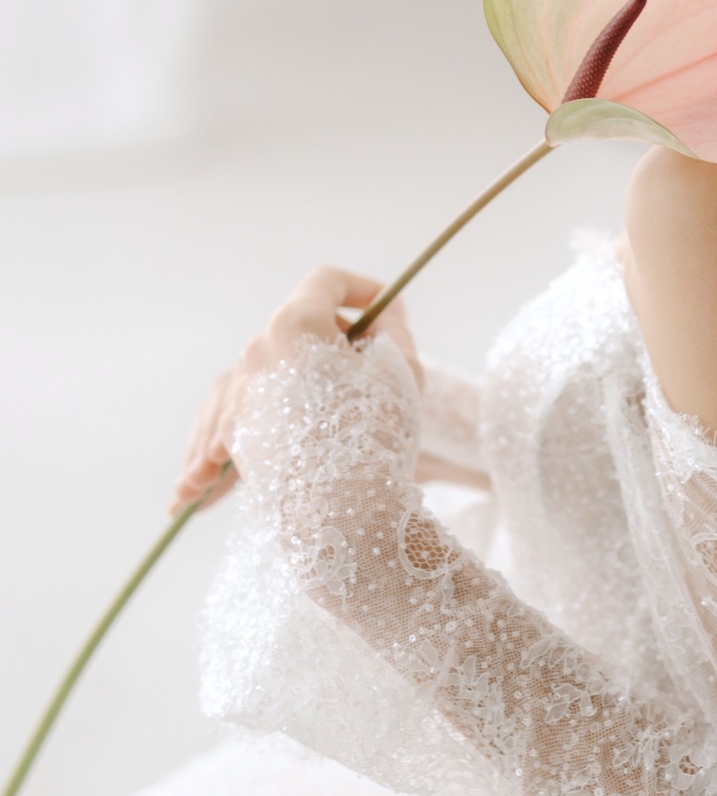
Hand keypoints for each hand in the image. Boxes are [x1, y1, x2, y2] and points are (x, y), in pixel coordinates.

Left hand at [169, 266, 423, 517]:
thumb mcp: (402, 367)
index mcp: (297, 323)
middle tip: (370, 362)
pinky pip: (240, 415)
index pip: (326, 283)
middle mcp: (257, 351)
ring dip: (296, 374)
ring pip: (263, 370)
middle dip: (332, 338)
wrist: (339, 512)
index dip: (360, 288)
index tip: (386, 308)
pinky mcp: (234, 433)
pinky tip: (252, 441)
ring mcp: (240, 393)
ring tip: (326, 397)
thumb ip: (392, 328)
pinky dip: (255, 417)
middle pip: (296, 328)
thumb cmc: (377, 432)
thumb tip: (381, 313)